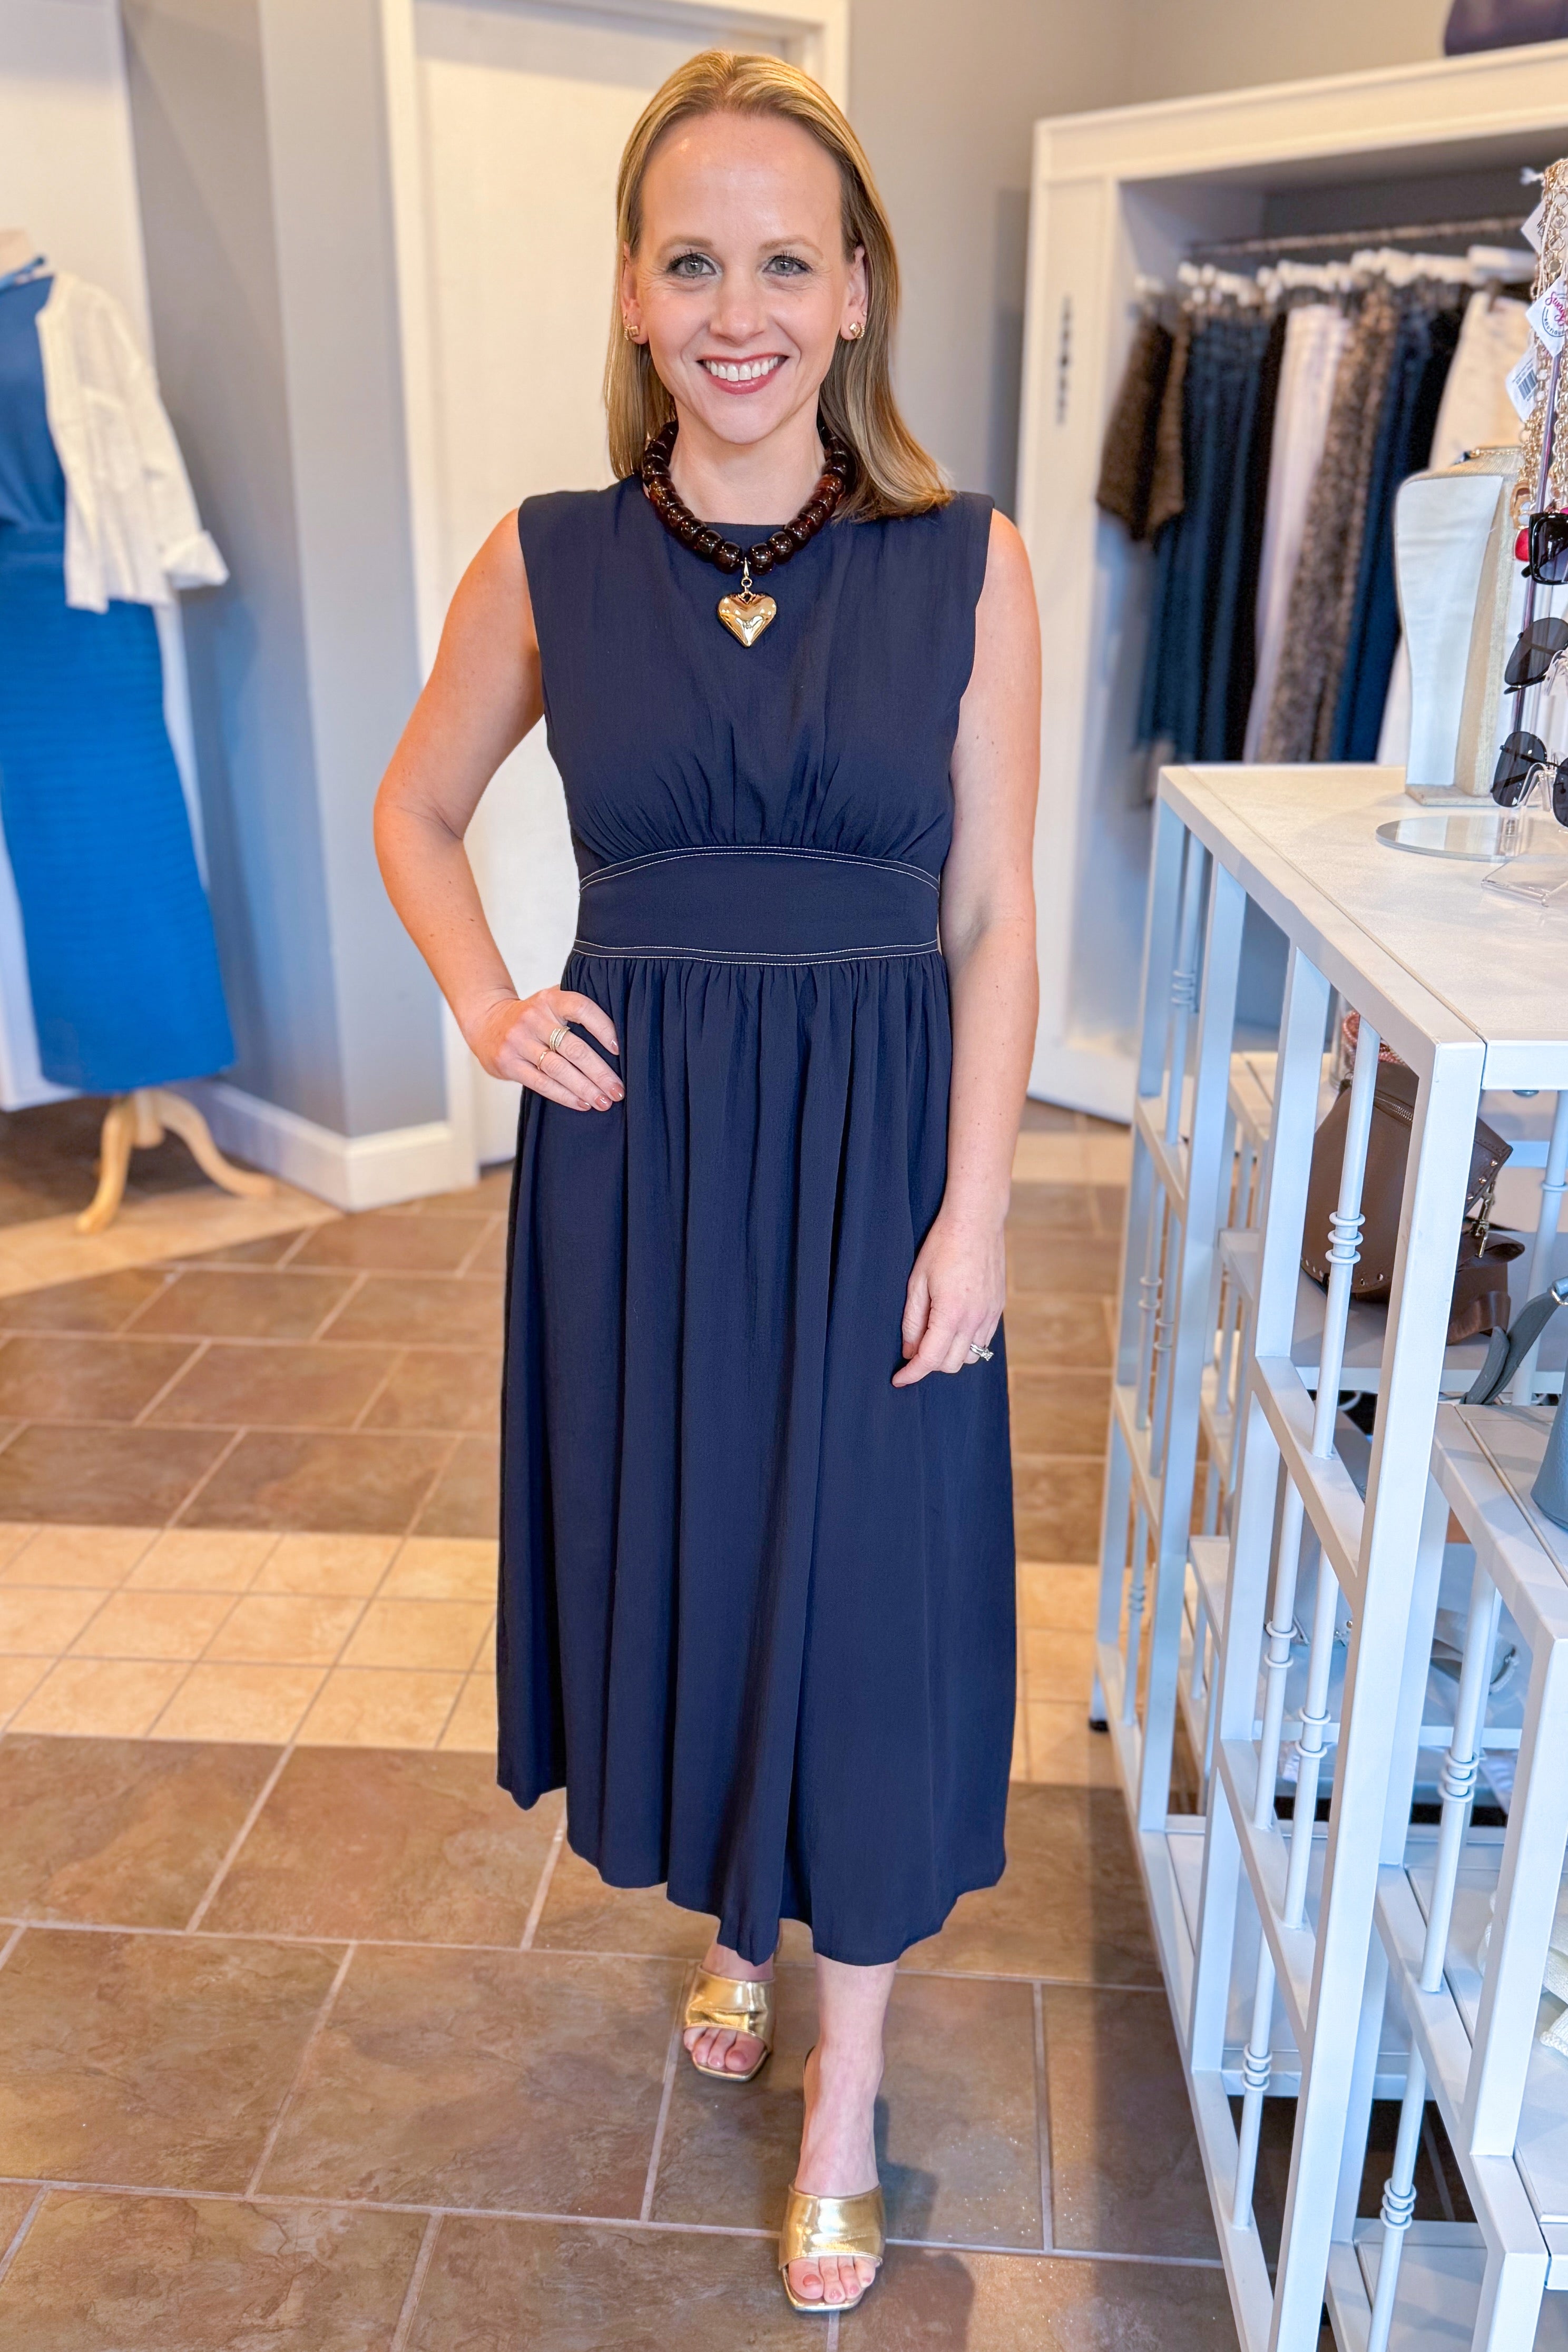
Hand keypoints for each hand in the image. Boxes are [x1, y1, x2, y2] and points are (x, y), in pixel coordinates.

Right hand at [466, 987, 624, 1111]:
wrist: (486, 1022)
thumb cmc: (532, 1017)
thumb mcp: (550, 1003)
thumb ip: (576, 1011)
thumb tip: (619, 1038)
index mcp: (550, 999)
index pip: (581, 1008)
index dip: (603, 1028)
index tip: (619, 1049)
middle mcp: (533, 1017)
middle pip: (574, 1048)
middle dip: (600, 1072)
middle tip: (618, 1090)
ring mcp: (519, 1041)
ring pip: (559, 1069)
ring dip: (585, 1088)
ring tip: (604, 1101)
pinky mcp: (509, 1063)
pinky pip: (542, 1083)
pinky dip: (565, 1096)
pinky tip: (582, 1103)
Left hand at [892, 1209, 1004, 1385]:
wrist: (976, 1221)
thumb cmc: (942, 1246)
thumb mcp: (917, 1282)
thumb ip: (912, 1320)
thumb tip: (909, 1350)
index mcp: (951, 1313)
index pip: (931, 1359)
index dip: (912, 1373)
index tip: (899, 1379)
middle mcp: (975, 1319)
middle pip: (952, 1364)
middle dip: (930, 1364)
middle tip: (914, 1348)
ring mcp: (990, 1314)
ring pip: (971, 1357)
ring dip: (950, 1355)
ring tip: (935, 1336)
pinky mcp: (998, 1308)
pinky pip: (984, 1340)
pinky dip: (967, 1343)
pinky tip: (954, 1327)